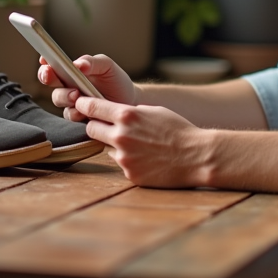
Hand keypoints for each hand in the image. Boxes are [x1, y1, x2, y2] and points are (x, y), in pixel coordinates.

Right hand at [41, 54, 138, 121]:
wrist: (130, 101)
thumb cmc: (116, 80)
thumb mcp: (106, 66)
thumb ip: (92, 62)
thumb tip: (78, 64)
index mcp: (72, 71)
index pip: (53, 65)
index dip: (45, 62)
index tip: (43, 60)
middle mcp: (68, 85)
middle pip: (50, 81)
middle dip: (47, 77)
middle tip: (51, 75)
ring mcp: (72, 101)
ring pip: (58, 99)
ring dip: (65, 96)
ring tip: (77, 94)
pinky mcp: (79, 116)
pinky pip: (70, 114)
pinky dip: (76, 111)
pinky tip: (85, 109)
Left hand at [72, 96, 211, 187]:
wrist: (197, 156)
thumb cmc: (179, 130)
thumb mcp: (154, 111)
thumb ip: (131, 112)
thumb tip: (113, 113)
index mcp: (127, 115)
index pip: (92, 107)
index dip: (84, 104)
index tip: (80, 104)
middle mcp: (121, 136)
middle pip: (91, 129)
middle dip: (96, 126)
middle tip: (104, 126)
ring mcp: (124, 157)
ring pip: (106, 147)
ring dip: (115, 144)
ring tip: (139, 144)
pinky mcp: (129, 174)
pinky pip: (121, 163)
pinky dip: (129, 159)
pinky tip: (146, 158)